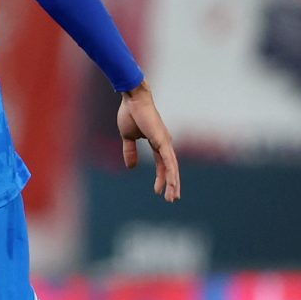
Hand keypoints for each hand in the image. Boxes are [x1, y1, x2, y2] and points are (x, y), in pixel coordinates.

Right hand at [117, 81, 180, 201]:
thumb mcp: (127, 137)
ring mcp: (165, 143)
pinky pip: (168, 161)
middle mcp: (165, 144)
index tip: (157, 191)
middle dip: (171, 184)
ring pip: (172, 168)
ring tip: (172, 197)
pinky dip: (171, 173)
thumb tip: (131, 167)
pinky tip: (171, 184)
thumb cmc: (130, 113)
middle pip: (170, 169)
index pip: (162, 165)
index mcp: (157, 143)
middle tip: (171, 199)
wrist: (133, 100)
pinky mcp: (162, 141)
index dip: (161, 178)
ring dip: (172, 183)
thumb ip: (130, 151)